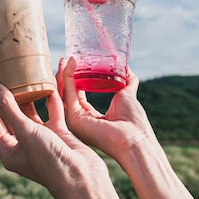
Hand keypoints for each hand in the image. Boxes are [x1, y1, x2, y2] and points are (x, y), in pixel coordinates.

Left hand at [0, 74, 109, 196]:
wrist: (83, 180)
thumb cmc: (50, 161)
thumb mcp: (25, 132)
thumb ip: (8, 108)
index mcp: (8, 149)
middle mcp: (22, 143)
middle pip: (8, 112)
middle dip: (3, 92)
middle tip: (0, 69)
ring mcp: (40, 138)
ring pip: (30, 110)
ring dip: (26, 92)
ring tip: (21, 71)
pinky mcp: (58, 133)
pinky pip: (51, 110)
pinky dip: (49, 97)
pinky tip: (48, 80)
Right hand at [59, 58, 198, 198]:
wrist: (136, 139)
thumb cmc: (134, 123)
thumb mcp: (126, 95)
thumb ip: (125, 81)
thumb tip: (126, 67)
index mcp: (89, 118)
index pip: (77, 95)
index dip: (73, 79)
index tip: (73, 63)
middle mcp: (80, 120)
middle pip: (67, 94)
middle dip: (63, 76)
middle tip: (63, 59)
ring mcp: (76, 121)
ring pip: (64, 93)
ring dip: (62, 75)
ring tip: (63, 60)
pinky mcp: (76, 119)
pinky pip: (68, 94)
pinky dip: (68, 79)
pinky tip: (69, 66)